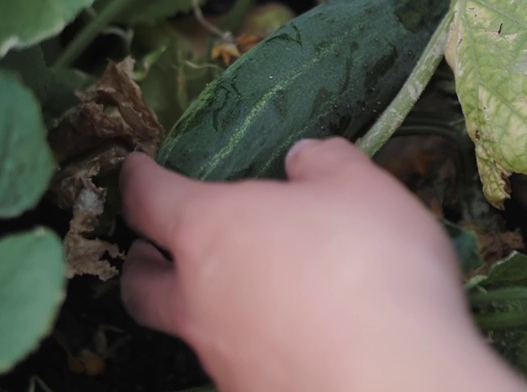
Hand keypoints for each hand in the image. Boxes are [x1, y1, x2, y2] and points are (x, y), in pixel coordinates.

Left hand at [119, 138, 526, 391]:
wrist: (390, 378)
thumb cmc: (369, 266)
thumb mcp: (360, 188)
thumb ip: (324, 163)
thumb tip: (303, 157)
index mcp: (209, 231)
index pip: (149, 199)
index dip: (139, 179)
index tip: (135, 168)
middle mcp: (198, 298)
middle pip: (140, 283)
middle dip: (141, 261)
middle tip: (154, 248)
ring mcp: (220, 355)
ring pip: (188, 328)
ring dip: (201, 306)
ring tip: (240, 292)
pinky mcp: (249, 391)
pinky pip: (233, 360)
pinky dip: (248, 342)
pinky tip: (287, 335)